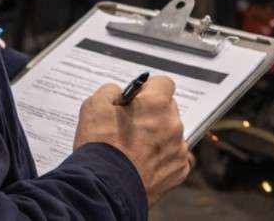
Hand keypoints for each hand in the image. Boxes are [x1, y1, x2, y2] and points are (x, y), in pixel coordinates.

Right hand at [74, 76, 190, 206]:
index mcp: (157, 104)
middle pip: (168, 109)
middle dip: (153, 114)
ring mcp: (178, 149)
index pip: (163, 84)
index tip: (138, 100)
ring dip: (158, 138)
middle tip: (131, 127)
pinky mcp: (179, 170)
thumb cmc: (99, 148)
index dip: (149, 90)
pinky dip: (161, 160)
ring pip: (171, 135)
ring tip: (134, 150)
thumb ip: (111, 91)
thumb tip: (120, 94)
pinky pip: (173, 158)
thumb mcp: (94, 107)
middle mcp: (173, 124)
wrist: (104, 190)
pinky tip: (142, 165)